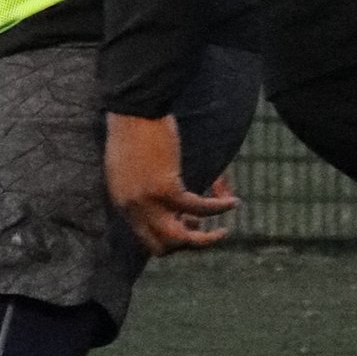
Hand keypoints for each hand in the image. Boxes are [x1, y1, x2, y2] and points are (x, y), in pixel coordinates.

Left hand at [105, 111, 237, 255]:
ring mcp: (148, 202)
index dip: (170, 238)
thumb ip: (147, 184)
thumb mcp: (135, 164)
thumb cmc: (135, 129)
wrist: (134, 109)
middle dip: (186, 244)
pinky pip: (198, 208)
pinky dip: (217, 208)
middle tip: (202, 228)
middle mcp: (133, 208)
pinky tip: (233, 202)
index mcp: (123, 203)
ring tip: (223, 232)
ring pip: (181, 237)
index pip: (146, 238)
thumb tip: (173, 194)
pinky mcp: (166, 189)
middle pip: (162, 246)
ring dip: (205, 239)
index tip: (187, 223)